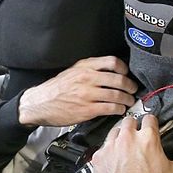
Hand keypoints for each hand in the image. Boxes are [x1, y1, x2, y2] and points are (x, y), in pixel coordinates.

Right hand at [18, 57, 137, 126]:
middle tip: (133, 90)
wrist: (39, 104)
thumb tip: (109, 72)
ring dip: (127, 99)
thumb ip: (89, 69)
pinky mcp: (87, 109)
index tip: (127, 74)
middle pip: (119, 79)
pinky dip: (119, 109)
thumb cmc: (55, 90)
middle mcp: (87, 78)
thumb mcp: (71, 72)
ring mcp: (88, 94)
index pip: (112, 62)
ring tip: (128, 102)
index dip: (124, 69)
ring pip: (117, 95)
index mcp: (84, 67)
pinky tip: (119, 110)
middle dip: (130, 86)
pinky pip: (110, 108)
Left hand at [91, 114, 172, 172]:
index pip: (150, 118)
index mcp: (147, 139)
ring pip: (114, 131)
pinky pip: (103, 147)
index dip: (152, 123)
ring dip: (120, 136)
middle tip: (138, 138)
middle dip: (135, 127)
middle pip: (130, 120)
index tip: (151, 127)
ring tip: (126, 148)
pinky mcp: (99, 157)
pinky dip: (109, 151)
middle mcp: (127, 140)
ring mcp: (111, 148)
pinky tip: (115, 160)